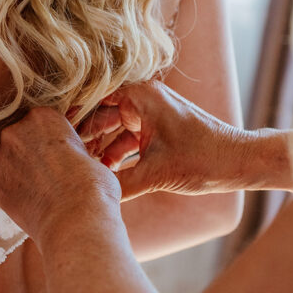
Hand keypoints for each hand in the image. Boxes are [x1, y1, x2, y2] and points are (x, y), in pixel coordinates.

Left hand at [0, 108, 121, 247]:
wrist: (79, 218)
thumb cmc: (94, 190)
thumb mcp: (89, 156)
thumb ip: (70, 148)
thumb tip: (69, 157)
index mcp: (44, 116)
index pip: (39, 122)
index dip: (50, 141)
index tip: (59, 157)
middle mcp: (17, 130)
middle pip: (17, 136)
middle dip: (30, 153)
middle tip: (47, 176)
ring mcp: (1, 155)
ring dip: (10, 167)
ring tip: (31, 189)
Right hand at [80, 80, 289, 199]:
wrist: (241, 162)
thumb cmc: (204, 159)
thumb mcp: (156, 174)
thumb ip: (118, 185)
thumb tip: (87, 197)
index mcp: (141, 95)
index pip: (93, 97)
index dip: (71, 113)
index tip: (52, 130)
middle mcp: (144, 99)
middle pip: (100, 113)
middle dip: (82, 134)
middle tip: (60, 154)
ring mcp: (152, 114)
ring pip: (113, 128)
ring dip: (98, 147)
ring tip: (79, 167)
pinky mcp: (159, 130)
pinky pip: (128, 138)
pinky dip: (115, 153)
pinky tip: (102, 173)